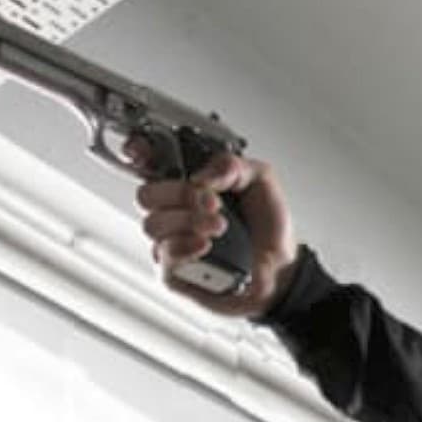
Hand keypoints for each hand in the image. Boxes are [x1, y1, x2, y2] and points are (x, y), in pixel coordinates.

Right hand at [130, 145, 298, 317]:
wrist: (282, 267)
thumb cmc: (268, 227)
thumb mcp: (261, 180)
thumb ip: (232, 165)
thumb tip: (202, 175)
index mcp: (191, 182)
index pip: (149, 162)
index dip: (139, 152)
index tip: (144, 151)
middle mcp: (175, 210)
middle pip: (146, 195)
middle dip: (180, 194)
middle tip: (213, 202)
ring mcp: (172, 240)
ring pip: (154, 225)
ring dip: (190, 221)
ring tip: (220, 227)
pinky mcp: (174, 270)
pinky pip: (165, 255)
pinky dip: (186, 247)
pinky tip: (207, 246)